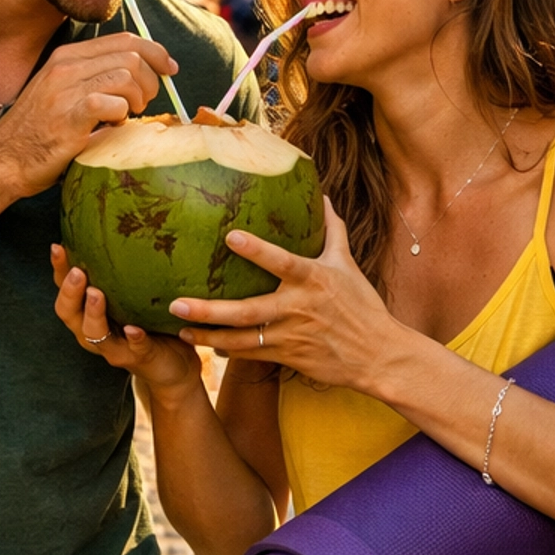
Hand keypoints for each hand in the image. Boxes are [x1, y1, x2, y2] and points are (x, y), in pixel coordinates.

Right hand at [0, 36, 180, 196]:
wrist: (2, 160)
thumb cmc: (36, 132)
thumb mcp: (61, 93)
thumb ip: (92, 79)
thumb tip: (138, 77)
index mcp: (67, 57)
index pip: (123, 39)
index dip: (154, 51)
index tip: (170, 68)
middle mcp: (66, 66)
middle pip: (131, 56)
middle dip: (151, 80)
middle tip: (144, 104)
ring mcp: (66, 89)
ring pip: (127, 76)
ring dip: (138, 99)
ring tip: (126, 117)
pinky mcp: (70, 116)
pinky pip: (113, 104)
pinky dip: (122, 117)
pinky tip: (110, 128)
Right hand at [50, 244, 203, 395]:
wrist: (173, 364)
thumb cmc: (149, 322)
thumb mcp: (133, 293)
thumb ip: (124, 270)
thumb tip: (126, 222)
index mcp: (87, 312)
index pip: (65, 289)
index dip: (58, 270)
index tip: (57, 247)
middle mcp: (92, 331)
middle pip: (69, 313)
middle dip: (70, 292)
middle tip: (77, 272)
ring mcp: (113, 347)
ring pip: (93, 333)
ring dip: (93, 313)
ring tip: (96, 294)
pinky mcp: (137, 358)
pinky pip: (132, 348)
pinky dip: (132, 338)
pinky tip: (134, 330)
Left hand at [171, 202, 398, 387]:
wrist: (378, 355)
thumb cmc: (362, 305)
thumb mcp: (348, 264)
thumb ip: (332, 230)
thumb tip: (323, 196)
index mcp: (313, 280)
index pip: (281, 261)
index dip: (257, 249)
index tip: (229, 235)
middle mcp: (299, 308)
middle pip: (247, 311)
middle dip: (210, 310)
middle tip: (176, 303)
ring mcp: (291, 336)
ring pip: (243, 339)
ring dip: (209, 336)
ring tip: (180, 329)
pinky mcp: (289, 357)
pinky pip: (252, 355)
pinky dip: (229, 351)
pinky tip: (206, 346)